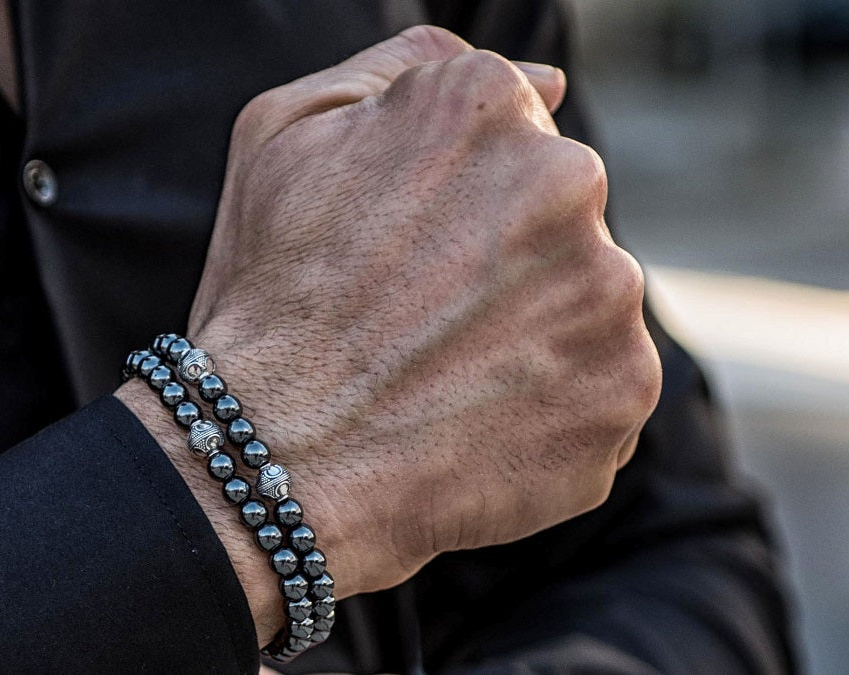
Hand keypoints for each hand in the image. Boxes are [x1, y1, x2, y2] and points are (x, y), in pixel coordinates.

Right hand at [119, 25, 659, 644]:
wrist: (270, 462)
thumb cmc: (263, 299)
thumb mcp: (283, 135)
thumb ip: (406, 68)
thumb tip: (547, 81)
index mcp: (482, 107)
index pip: (513, 131)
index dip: (453, 198)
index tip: (404, 253)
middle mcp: (564, 183)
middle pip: (558, 213)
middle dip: (502, 259)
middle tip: (417, 321)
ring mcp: (605, 293)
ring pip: (587, 299)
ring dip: (531, 331)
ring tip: (440, 378)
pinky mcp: (624, 392)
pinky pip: (601, 386)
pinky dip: (552, 407)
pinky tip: (473, 424)